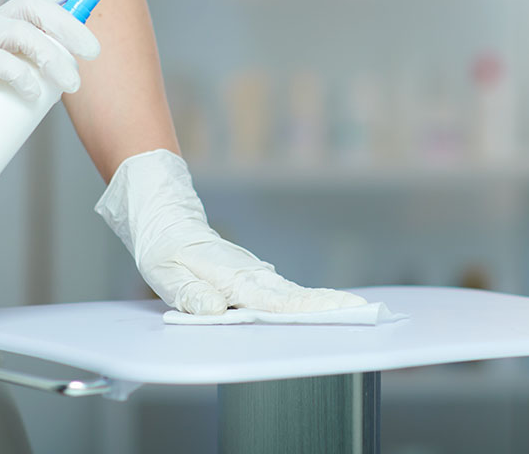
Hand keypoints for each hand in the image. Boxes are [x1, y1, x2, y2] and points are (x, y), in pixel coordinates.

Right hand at [0, 0, 109, 119]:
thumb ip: (21, 63)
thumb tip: (59, 81)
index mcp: (5, 19)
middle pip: (40, 9)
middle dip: (71, 25)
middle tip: (94, 52)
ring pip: (25, 33)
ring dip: (54, 56)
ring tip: (72, 83)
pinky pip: (0, 62)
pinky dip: (22, 75)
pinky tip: (35, 91)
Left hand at [95, 149, 365, 315]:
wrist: (160, 213)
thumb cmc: (161, 243)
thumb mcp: (164, 271)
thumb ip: (190, 294)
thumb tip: (215, 310)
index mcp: (230, 277)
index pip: (275, 300)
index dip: (310, 310)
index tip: (344, 310)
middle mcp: (247, 274)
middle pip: (294, 297)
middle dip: (329, 307)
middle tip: (367, 315)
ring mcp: (250, 273)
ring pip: (290, 294)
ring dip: (320, 306)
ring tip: (354, 315)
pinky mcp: (247, 275)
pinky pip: (278, 293)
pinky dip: (301, 302)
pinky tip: (318, 312)